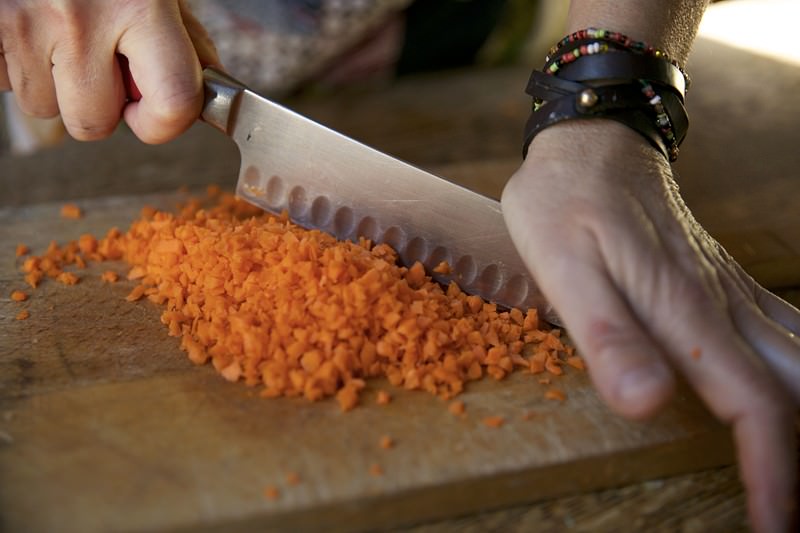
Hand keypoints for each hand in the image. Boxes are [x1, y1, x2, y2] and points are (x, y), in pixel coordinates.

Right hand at [0, 0, 218, 143]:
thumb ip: (184, 40)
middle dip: (98, 106)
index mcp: (140, 5)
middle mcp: (80, 17)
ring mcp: (24, 22)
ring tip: (58, 37)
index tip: (151, 113)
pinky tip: (31, 32)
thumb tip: (203, 94)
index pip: (174, 100)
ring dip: (54, 85)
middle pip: (93, 124)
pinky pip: (4, 83)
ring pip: (43, 108)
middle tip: (97, 66)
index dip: (163, 124)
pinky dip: (17, 66)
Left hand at [502, 120, 798, 532]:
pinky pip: (789, 328)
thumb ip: (607, 336)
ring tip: (798, 461)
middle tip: (794, 504)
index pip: (756, 410)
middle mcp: (724, 308)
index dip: (773, 476)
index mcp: (688, 316)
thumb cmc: (567, 204)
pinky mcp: (721, 282)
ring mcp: (730, 292)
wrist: (593, 143)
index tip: (776, 527)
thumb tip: (647, 404)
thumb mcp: (565, 269)